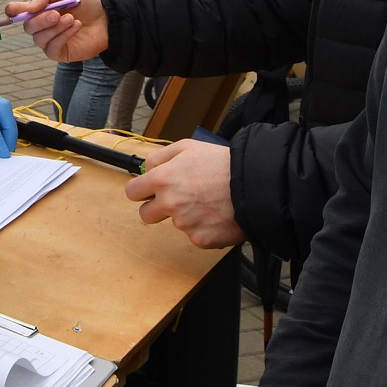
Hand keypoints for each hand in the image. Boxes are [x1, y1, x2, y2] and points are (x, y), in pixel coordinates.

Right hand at [7, 0, 108, 62]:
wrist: (105, 18)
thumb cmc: (84, 4)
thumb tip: (30, 6)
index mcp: (38, 10)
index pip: (17, 12)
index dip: (13, 11)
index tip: (14, 10)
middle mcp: (41, 26)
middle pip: (28, 27)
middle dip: (41, 20)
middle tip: (56, 14)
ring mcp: (49, 41)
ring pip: (40, 39)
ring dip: (56, 28)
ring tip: (72, 19)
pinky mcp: (59, 53)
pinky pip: (52, 48)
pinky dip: (64, 36)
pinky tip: (76, 26)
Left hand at [122, 139, 244, 248]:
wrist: (254, 185)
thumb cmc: (223, 164)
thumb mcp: (188, 147)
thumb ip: (160, 157)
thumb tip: (146, 168)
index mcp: (162, 179)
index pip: (132, 193)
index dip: (142, 191)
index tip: (150, 191)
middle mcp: (169, 203)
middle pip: (146, 215)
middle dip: (158, 208)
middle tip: (179, 199)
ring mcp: (184, 224)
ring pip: (176, 223)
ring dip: (187, 216)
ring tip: (208, 201)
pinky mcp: (200, 239)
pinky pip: (195, 235)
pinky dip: (204, 227)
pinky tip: (217, 214)